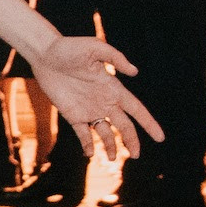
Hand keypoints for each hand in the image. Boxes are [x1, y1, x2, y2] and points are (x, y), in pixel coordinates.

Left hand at [27, 35, 158, 160]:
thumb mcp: (95, 48)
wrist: (45, 55)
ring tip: (111, 159)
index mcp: (113, 88)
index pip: (136, 109)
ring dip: (110, 147)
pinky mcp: (72, 114)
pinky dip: (87, 145)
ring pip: (105, 133)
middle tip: (136, 156)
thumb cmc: (70, 48)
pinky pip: (83, 134)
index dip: (148, 123)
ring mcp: (89, 109)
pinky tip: (90, 154)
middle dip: (132, 141)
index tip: (160, 137)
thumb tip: (134, 72)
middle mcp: (104, 101)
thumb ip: (115, 58)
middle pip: (124, 126)